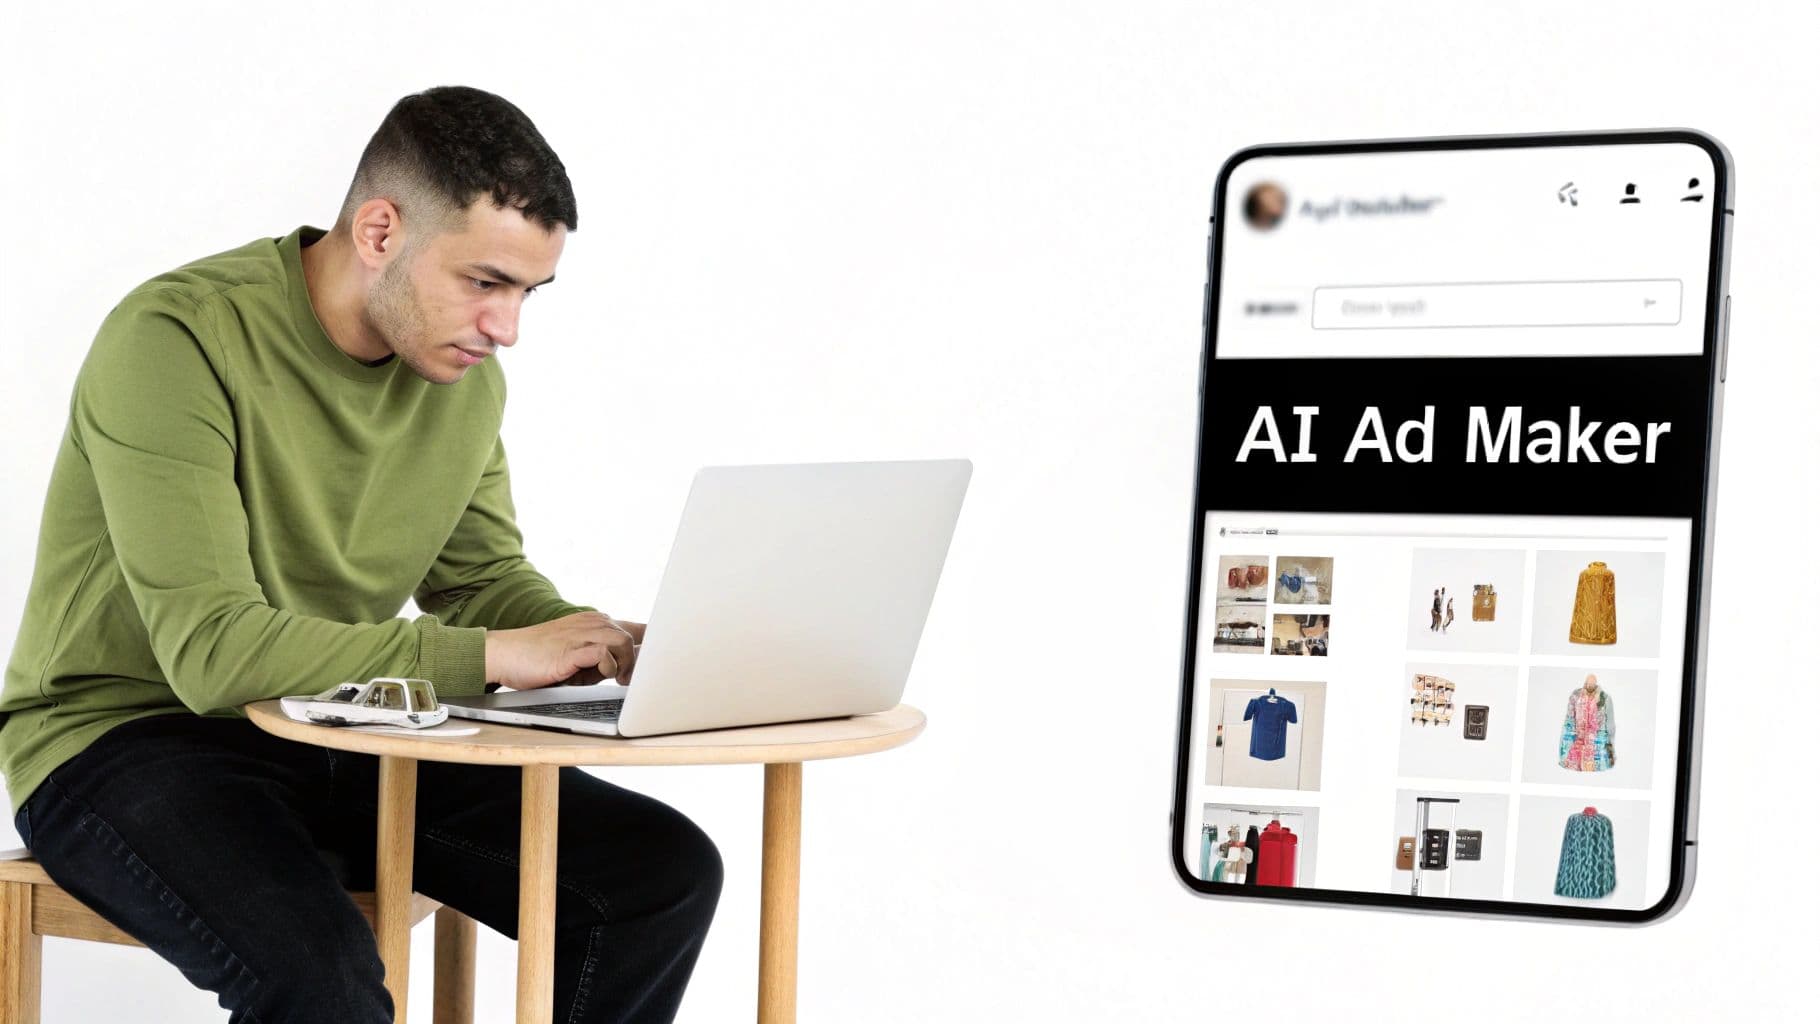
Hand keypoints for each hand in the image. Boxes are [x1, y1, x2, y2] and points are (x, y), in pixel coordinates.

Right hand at [484, 612, 646, 690]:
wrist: (505, 654)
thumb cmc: (540, 659)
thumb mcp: (580, 659)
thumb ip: (605, 661)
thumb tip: (633, 672)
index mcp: (596, 623)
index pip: (638, 628)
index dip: (654, 644)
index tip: (661, 663)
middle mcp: (593, 623)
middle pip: (636, 635)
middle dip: (642, 660)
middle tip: (633, 679)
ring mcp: (582, 633)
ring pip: (624, 641)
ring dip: (627, 664)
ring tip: (620, 680)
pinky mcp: (571, 649)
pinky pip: (603, 653)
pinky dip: (608, 666)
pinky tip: (602, 675)